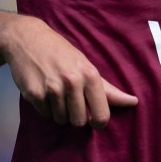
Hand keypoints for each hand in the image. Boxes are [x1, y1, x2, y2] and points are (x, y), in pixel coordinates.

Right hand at [1, 16, 137, 128]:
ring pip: (61, 119)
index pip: (101, 115)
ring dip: (59, 111)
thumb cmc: (61, 52)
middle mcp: (72, 82)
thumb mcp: (86, 65)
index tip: (93, 119)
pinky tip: (43, 89)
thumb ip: (107, 89)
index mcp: (89, 75)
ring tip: (55, 91)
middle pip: (79, 122)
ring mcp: (52, 89)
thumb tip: (133, 102)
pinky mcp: (34, 94)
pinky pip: (45, 114)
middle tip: (70, 99)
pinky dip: (45, 106)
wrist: (28, 39)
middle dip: (75, 115)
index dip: (98, 122)